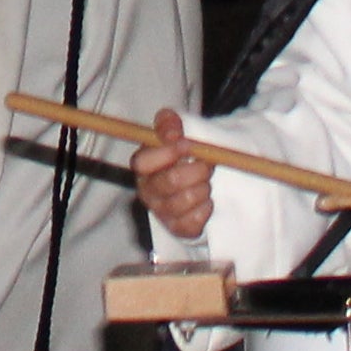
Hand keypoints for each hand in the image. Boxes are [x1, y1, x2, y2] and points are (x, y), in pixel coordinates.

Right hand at [131, 106, 216, 240]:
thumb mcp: (174, 129)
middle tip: (207, 165)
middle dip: (196, 170)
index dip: (167, 153)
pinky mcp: (176, 228)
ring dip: (202, 188)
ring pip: (185, 201)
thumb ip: (169, 122)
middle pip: (171, 181)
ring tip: (206, 182)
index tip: (188, 145)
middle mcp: (147, 190)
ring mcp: (160, 211)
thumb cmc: (181, 151)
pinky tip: (206, 201)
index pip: (144, 162)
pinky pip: (192, 223)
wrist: (194, 176)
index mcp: (142, 165)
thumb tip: (173, 134)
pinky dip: (204, 210)